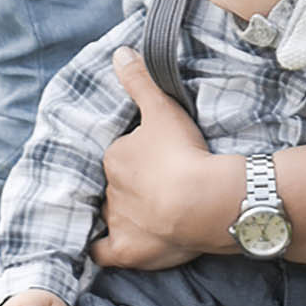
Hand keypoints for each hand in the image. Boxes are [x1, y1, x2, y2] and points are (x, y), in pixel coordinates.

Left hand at [91, 52, 237, 268]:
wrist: (201, 201)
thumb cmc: (182, 152)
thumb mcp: (161, 109)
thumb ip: (139, 81)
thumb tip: (119, 52)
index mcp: (115, 157)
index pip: (123, 156)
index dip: (141, 158)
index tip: (162, 159)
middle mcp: (109, 190)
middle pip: (119, 186)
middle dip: (135, 186)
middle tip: (163, 186)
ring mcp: (118, 222)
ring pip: (116, 216)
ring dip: (129, 214)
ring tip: (154, 215)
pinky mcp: (127, 251)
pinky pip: (105, 253)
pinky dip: (104, 251)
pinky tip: (111, 249)